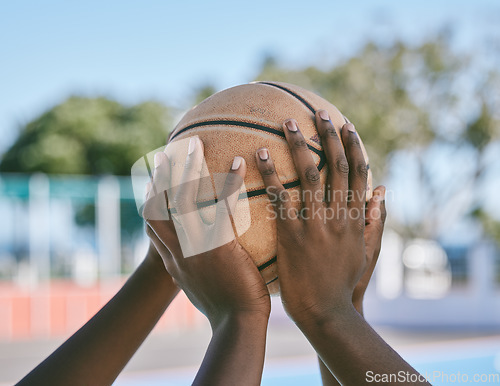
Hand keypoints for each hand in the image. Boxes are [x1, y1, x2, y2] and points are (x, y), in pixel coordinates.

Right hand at [144, 137, 270, 326]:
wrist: (236, 325)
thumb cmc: (224, 309)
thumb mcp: (198, 287)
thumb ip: (191, 270)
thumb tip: (191, 264)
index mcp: (172, 260)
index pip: (153, 225)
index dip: (151, 200)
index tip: (154, 182)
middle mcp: (177, 250)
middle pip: (159, 205)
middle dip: (159, 178)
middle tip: (165, 153)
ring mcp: (196, 247)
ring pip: (184, 200)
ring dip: (188, 169)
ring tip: (194, 144)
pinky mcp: (219, 246)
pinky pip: (221, 207)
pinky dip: (228, 183)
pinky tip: (239, 162)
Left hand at [255, 111, 379, 323]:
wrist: (326, 311)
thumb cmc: (344, 283)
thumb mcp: (368, 252)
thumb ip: (375, 220)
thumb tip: (382, 190)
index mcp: (356, 218)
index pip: (357, 173)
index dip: (353, 146)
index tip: (346, 125)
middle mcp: (338, 215)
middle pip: (335, 166)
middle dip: (327, 136)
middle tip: (318, 111)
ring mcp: (315, 224)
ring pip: (309, 175)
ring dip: (299, 145)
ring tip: (287, 122)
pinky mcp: (292, 235)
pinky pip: (280, 198)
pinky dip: (270, 175)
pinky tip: (259, 155)